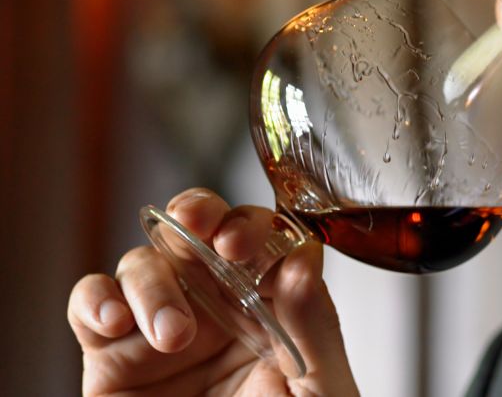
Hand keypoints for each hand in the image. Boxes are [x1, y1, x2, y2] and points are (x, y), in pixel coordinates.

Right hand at [67, 188, 358, 395]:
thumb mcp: (319, 390)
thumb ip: (317, 328)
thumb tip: (306, 261)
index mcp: (275, 304)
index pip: (266, 236)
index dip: (256, 224)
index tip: (248, 240)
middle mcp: (220, 305)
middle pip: (201, 227)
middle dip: (200, 213)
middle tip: (207, 231)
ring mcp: (163, 324)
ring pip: (146, 261)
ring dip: (154, 281)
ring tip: (172, 333)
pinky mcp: (113, 356)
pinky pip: (91, 303)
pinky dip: (96, 300)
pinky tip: (114, 321)